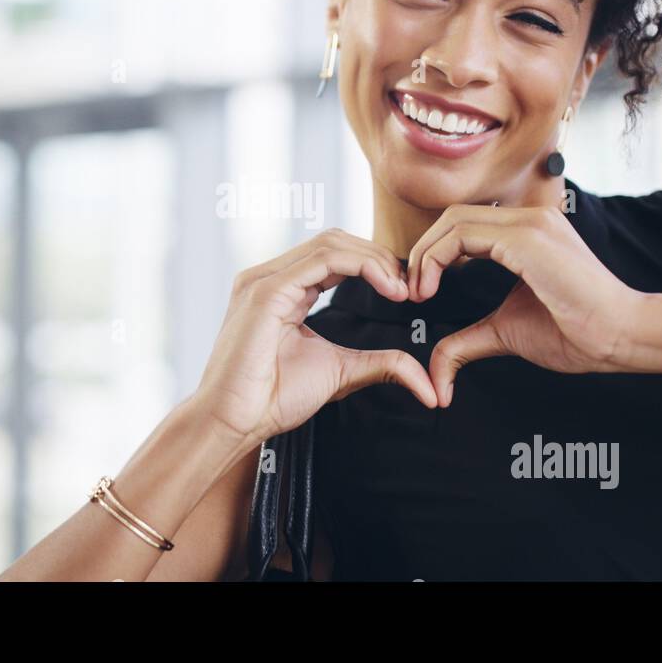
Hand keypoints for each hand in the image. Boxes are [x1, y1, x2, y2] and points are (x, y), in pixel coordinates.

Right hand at [194, 228, 440, 444]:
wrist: (234, 422)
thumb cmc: (272, 399)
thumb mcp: (341, 374)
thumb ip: (381, 365)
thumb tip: (427, 383)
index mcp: (282, 290)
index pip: (334, 256)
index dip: (374, 265)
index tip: (405, 292)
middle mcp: (269, 277)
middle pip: (335, 240)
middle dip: (378, 257)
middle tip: (409, 287)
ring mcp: (264, 280)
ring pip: (331, 243)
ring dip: (374, 259)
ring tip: (400, 288)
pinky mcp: (265, 290)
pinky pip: (322, 259)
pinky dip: (361, 266)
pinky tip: (386, 287)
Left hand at [406, 204, 645, 402]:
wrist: (622, 336)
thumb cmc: (578, 333)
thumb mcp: (506, 333)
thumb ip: (467, 341)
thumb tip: (437, 368)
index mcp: (527, 233)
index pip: (464, 225)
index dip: (433, 253)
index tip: (420, 290)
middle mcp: (529, 219)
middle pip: (452, 216)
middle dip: (422, 251)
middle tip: (411, 290)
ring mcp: (530, 224)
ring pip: (454, 220)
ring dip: (425, 255)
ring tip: (418, 292)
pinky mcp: (527, 238)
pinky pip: (464, 234)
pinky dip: (436, 258)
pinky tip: (431, 289)